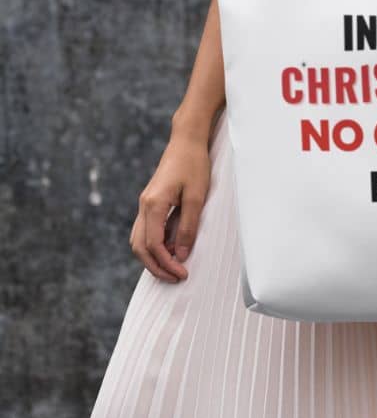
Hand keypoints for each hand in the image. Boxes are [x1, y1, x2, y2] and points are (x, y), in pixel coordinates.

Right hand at [129, 129, 211, 282]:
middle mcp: (144, 205)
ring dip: (153, 258)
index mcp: (154, 204)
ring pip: (139, 240)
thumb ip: (188, 226)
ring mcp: (145, 203)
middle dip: (156, 267)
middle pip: (140, 247)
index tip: (182, 273)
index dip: (166, 264)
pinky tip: (171, 248)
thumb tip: (181, 255)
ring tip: (173, 267)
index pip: (153, 245)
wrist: (187, 140)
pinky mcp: (150, 201)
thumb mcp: (197, 196)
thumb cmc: (194, 164)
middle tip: (176, 278)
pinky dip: (154, 245)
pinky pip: (145, 230)